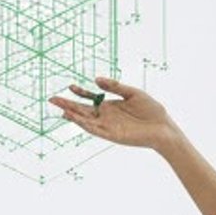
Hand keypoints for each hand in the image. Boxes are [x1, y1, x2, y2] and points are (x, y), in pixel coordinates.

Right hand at [48, 77, 181, 152]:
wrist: (163, 127)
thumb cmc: (151, 110)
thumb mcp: (132, 93)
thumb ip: (114, 86)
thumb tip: (96, 79)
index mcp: (111, 106)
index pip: (90, 98)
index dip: (80, 92)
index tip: (70, 86)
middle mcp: (107, 116)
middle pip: (83, 110)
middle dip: (68, 104)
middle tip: (52, 99)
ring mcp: (108, 126)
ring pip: (86, 121)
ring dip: (74, 116)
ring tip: (61, 109)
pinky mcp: (112, 135)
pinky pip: (95, 129)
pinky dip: (85, 125)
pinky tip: (76, 119)